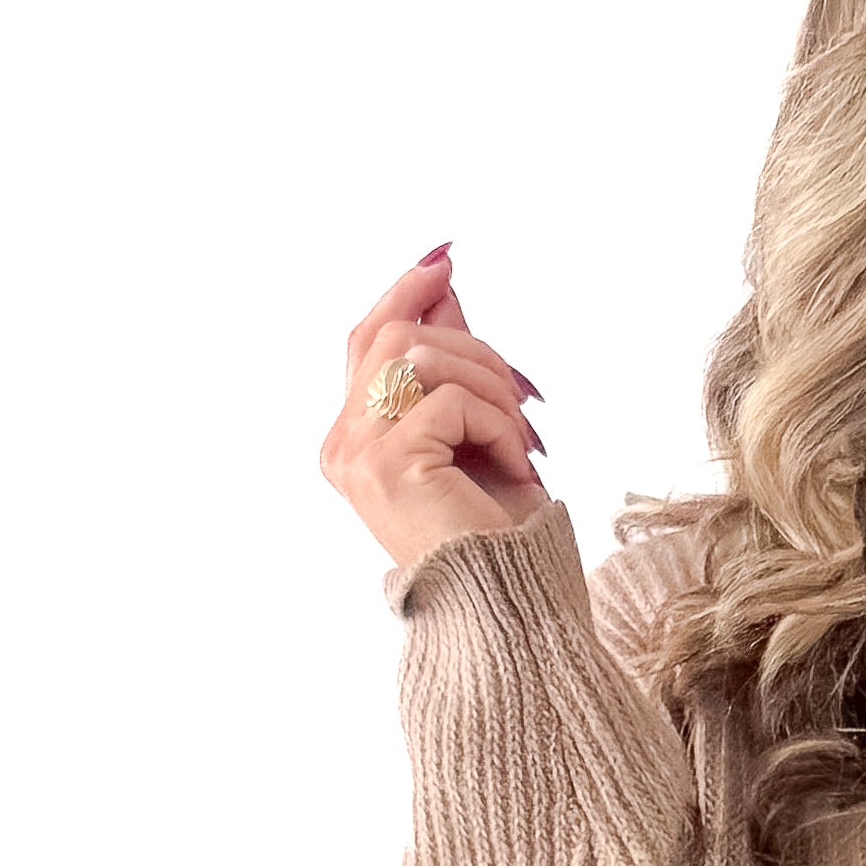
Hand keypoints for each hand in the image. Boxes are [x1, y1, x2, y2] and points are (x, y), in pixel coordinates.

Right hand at [320, 244, 548, 566]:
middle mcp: (342, 447)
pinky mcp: (389, 465)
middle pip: (392, 337)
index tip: (445, 260)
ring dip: (492, 387)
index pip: (367, 342)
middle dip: (470, 344)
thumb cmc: (495, 530)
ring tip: (523, 438)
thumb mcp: (472, 427)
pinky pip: (449, 399)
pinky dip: (497, 423)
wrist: (512, 604)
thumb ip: (448, 361)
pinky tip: (517, 464)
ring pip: (421, 358)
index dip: (403, 294)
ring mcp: (358, 457)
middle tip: (522, 391)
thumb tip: (441, 284)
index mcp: (352, 440)